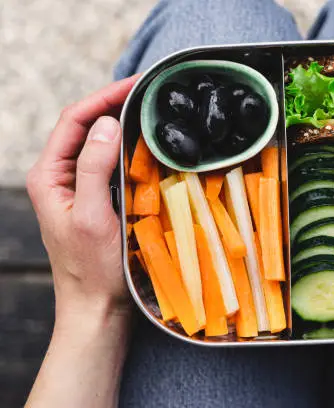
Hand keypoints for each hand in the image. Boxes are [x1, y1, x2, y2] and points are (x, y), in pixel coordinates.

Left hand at [27, 75, 138, 324]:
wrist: (97, 307)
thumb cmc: (93, 269)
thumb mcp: (93, 216)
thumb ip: (93, 167)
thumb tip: (107, 123)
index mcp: (49, 176)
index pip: (74, 121)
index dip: (103, 97)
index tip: (137, 84)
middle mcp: (60, 177)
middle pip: (85, 127)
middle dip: (115, 105)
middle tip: (151, 93)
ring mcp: (78, 188)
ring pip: (99, 144)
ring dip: (124, 126)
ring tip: (152, 111)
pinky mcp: (96, 199)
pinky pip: (110, 164)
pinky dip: (129, 150)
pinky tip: (149, 145)